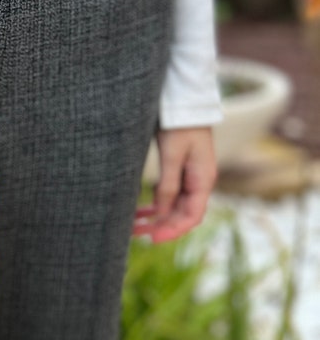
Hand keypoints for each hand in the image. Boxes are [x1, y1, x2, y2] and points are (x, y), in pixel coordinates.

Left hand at [133, 127, 216, 242]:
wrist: (184, 100)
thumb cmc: (180, 124)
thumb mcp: (173, 155)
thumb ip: (168, 184)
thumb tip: (161, 213)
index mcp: (204, 180)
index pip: (192, 216)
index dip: (174, 230)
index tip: (154, 238)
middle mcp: (199, 182)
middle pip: (182, 214)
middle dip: (162, 226)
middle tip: (136, 234)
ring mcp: (190, 177)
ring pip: (174, 206)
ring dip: (157, 217)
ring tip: (134, 226)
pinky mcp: (179, 170)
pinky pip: (169, 194)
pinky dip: (156, 204)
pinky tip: (141, 211)